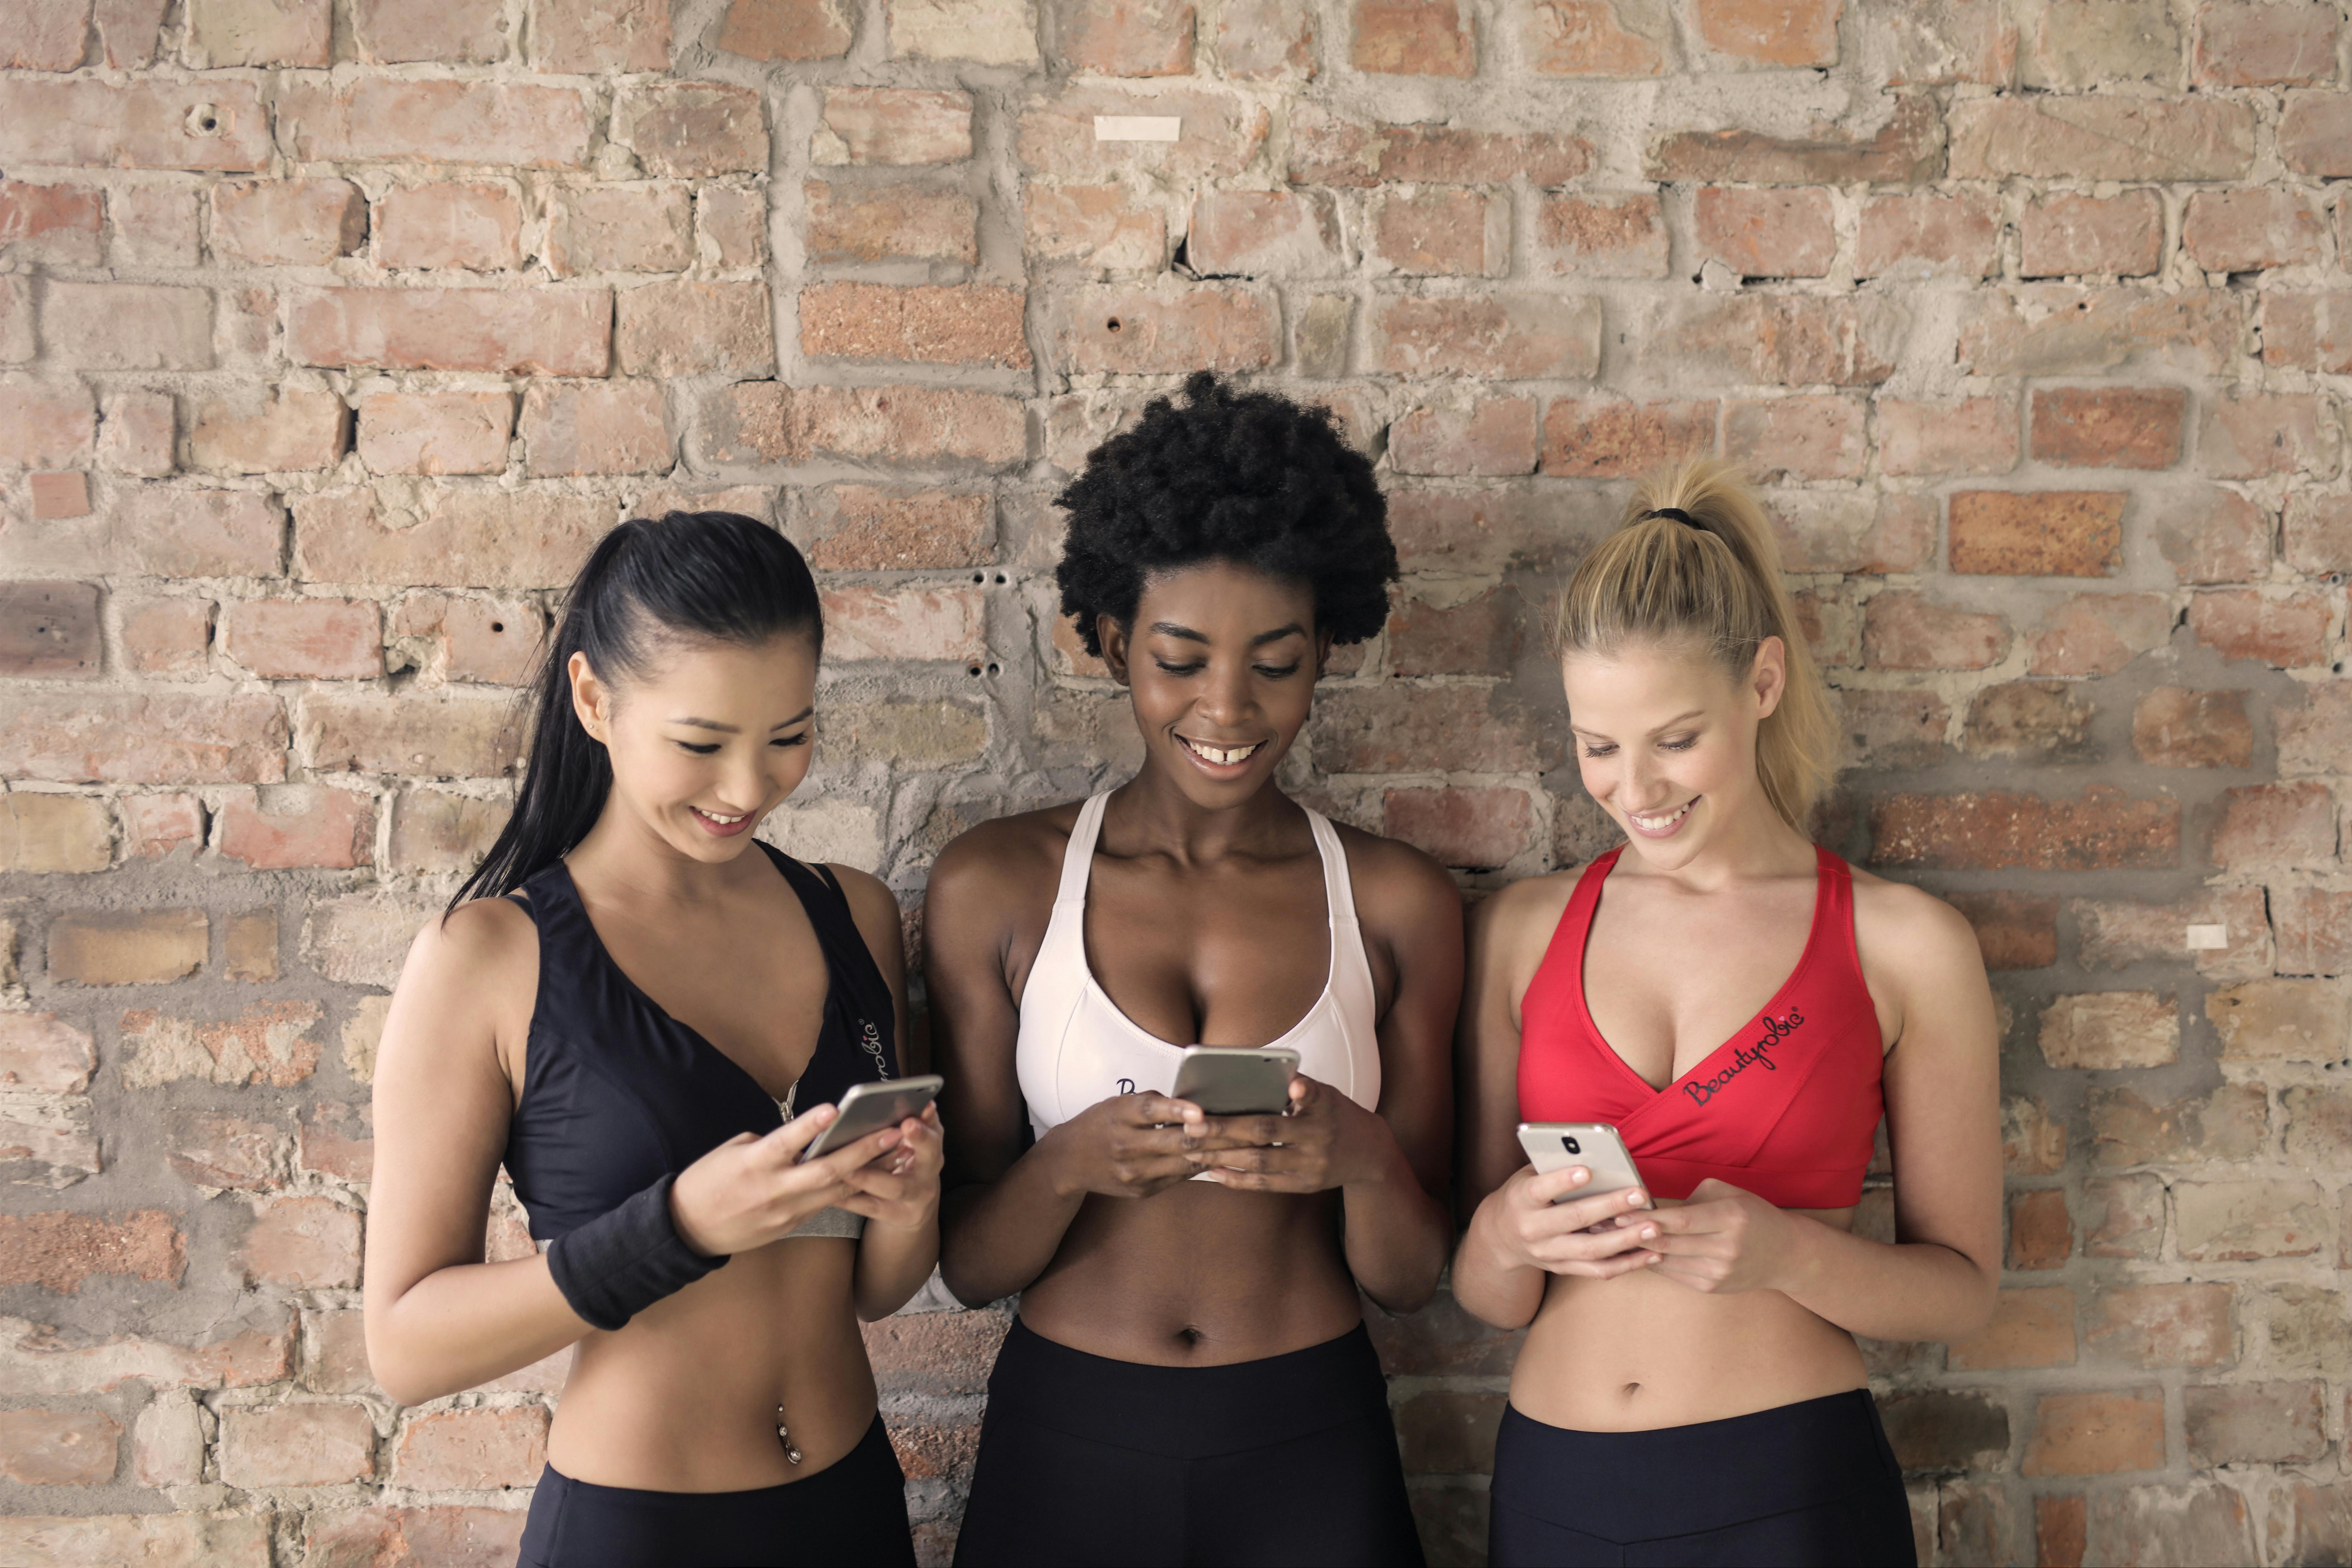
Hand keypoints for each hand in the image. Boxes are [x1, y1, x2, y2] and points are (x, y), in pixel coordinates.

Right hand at [669, 1104, 905, 1256]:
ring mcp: (786, 1211)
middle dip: (863, 1152)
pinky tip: (875, 1175)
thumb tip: (806, 1136)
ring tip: (900, 1152)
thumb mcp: (733, 1151)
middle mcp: (774, 1189)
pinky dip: (852, 1188)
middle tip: (894, 1132)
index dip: (810, 1126)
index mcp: (754, 1164)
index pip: (786, 1142)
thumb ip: (771, 1144)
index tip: (835, 1108)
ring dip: (870, 1171)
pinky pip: (827, 1204)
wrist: (689, 1229)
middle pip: (825, 1171)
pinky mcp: (792, 1224)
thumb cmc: (709, 1180)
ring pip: (836, 1191)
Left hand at [840, 1105, 943, 1230]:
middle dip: (917, 1140)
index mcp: (932, 1150)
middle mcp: (929, 1173)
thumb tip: (912, 1101)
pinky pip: (870, 1206)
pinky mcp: (895, 1215)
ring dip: (870, 1174)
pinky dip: (850, 1198)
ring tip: (847, 1165)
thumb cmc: (909, 1164)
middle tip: (901, 1126)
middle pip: (928, 1158)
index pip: (935, 1133)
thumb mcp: (917, 1145)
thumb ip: (916, 1124)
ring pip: (894, 1186)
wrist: (913, 1207)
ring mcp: (914, 1197)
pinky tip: (830, 1189)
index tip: (916, 1113)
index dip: (927, 1125)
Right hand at [1041, 1092, 1237, 1200]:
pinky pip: (1178, 1178)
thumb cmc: (1101, 1123)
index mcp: (1119, 1115)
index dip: (1177, 1110)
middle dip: (1216, 1137)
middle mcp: (1125, 1145)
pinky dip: (1201, 1167)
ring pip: (1183, 1163)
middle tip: (1249, 1131)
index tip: (1201, 1112)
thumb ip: (1154, 1103)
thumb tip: (1196, 1105)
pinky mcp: (1141, 1191)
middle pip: (1175, 1142)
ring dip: (1217, 1155)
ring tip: (1247, 1147)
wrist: (1069, 1161)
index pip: (1150, 1110)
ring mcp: (1133, 1173)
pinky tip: (1223, 1160)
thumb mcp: (1119, 1104)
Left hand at [1192, 1074, 1386, 1193]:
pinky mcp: (1305, 1185)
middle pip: (1267, 1133)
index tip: (1294, 1086)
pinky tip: (1213, 1171)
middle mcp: (1318, 1137)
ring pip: (1261, 1162)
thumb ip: (1298, 1086)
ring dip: (1223, 1156)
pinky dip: (1237, 1179)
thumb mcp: (1327, 1094)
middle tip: (1193, 1125)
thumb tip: (1261, 1071)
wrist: (1369, 1153)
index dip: (1302, 1090)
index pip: (1311, 1096)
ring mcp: (1312, 1165)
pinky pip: (1266, 1184)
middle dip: (1226, 1129)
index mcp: (1324, 1108)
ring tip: (1194, 1149)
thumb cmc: (1337, 1115)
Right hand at [1476, 1163, 1659, 1278]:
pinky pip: (1599, 1271)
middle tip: (1639, 1194)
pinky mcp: (1564, 1268)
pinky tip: (1651, 1253)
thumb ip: (1555, 1167)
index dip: (1563, 1181)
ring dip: (1625, 1240)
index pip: (1540, 1190)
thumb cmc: (1524, 1195)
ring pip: (1591, 1250)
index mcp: (1521, 1199)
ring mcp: (1549, 1253)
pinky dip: (1627, 1264)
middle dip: (1609, 1206)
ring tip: (1653, 1228)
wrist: (1501, 1236)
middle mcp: (1533, 1229)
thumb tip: (1597, 1156)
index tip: (1587, 1171)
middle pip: (1574, 1219)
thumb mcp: (1529, 1176)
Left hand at [1611, 1177, 1795, 1294]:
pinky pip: (1673, 1273)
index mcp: (1730, 1218)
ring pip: (1666, 1261)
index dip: (1646, 1218)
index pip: (1680, 1220)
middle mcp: (1725, 1249)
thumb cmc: (1752, 1215)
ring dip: (1635, 1250)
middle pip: (1669, 1244)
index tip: (1618, 1213)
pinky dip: (1652, 1261)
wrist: (1785, 1255)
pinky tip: (1633, 1252)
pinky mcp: (1711, 1287)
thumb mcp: (1727, 1194)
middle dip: (1632, 1234)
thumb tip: (1650, 1207)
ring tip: (1607, 1239)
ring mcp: (1718, 1272)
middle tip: (1600, 1225)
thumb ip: (1690, 1200)